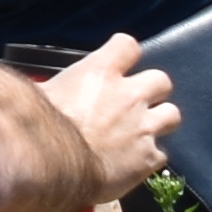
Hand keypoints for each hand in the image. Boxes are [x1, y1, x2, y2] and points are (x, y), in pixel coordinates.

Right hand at [37, 35, 177, 200]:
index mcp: (101, 72)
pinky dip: (149, 158)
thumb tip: (39, 85)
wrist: (54, 164)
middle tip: (136, 102)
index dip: (125, 53)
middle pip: (162, 80)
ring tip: (143, 131)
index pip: (128, 46)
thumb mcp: (43, 91)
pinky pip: (161, 154)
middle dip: (152, 90)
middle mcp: (129, 95)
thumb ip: (53, 85)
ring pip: (172, 115)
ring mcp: (143, 127)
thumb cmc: (40, 125)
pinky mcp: (148, 158)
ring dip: (160, 121)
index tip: (120, 61)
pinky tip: (134, 163)